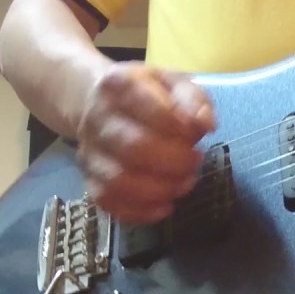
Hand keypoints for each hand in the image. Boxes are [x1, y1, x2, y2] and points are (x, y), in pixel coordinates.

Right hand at [76, 62, 215, 222]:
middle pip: (134, 147)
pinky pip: (109, 202)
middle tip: (195, 161)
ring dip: (161, 189)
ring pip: (119, 180)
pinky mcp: (89, 179)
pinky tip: (165, 205)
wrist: (94, 100)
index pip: (149, 107)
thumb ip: (194, 100)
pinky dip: (141, 211)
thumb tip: (206, 125)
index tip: (196, 133)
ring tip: (184, 183)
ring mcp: (89, 152)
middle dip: (175, 161)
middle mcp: (96, 118)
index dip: (179, 126)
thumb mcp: (173, 82)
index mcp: (117, 85)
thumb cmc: (145, 93)